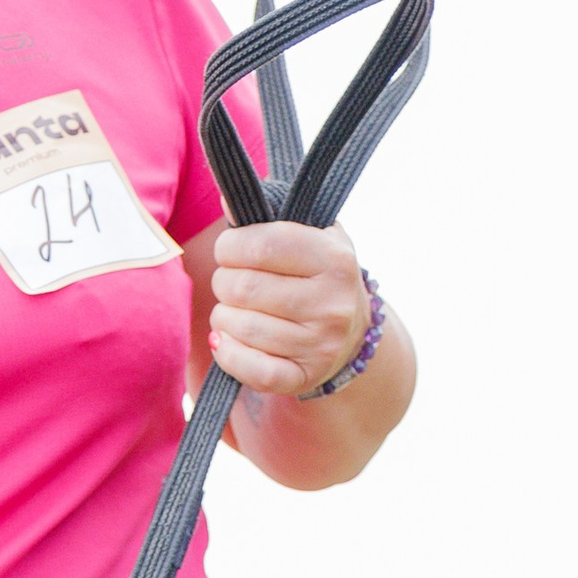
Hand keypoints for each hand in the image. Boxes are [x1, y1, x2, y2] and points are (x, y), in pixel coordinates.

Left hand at [206, 221, 368, 397]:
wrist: (353, 331)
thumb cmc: (317, 274)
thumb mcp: (309, 234)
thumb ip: (269, 215)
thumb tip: (228, 200)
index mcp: (334, 259)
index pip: (261, 244)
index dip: (230, 246)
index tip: (230, 249)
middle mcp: (332, 304)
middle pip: (243, 287)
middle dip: (224, 281)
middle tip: (232, 281)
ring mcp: (320, 345)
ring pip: (241, 327)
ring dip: (223, 316)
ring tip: (235, 309)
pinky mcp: (304, 377)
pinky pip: (252, 370)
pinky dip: (228, 354)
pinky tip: (225, 340)